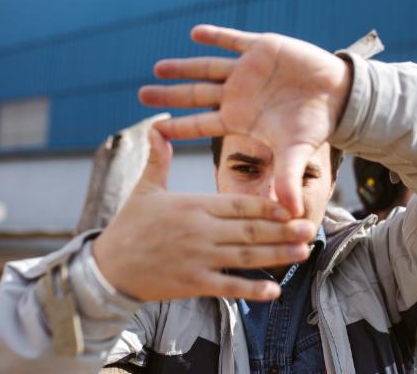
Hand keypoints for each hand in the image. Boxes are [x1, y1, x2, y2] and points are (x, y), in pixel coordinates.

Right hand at [92, 129, 315, 300]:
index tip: (291, 207)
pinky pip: (228, 287)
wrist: (107, 267)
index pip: (239, 203)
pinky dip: (252, 290)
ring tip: (303, 252)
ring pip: (246, 257)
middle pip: (250, 229)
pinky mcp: (192, 284)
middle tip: (309, 227)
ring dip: (277, 255)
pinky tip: (274, 290)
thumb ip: (158, 159)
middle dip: (282, 230)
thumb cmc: (129, 226)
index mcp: (193, 206)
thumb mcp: (144, 189)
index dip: (268, 206)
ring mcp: (198, 259)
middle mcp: (200, 231)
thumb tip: (157, 126)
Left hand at [139, 25, 352, 216]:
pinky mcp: (261, 48)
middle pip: (196, 95)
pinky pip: (233, 39)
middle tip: (142, 94)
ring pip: (207, 67)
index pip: (201, 124)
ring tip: (159, 67)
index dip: (178, 127)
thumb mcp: (296, 152)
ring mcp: (247, 71)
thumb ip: (287, 179)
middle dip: (170, 94)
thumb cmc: (312, 124)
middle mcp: (237, 95)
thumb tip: (289, 214)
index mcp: (240, 119)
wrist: (335, 95)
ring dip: (184, 67)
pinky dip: (216, 36)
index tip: (154, 129)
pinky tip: (196, 33)